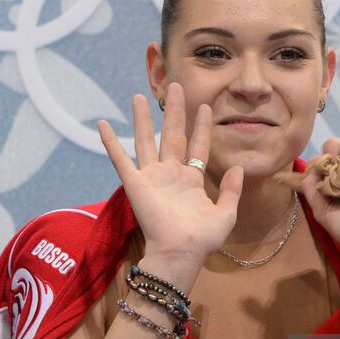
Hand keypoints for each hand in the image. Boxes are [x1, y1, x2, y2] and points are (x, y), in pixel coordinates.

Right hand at [98, 83, 242, 270]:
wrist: (181, 251)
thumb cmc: (203, 238)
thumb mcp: (225, 214)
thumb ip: (231, 191)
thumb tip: (238, 168)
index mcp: (191, 180)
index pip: (197, 146)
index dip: (201, 127)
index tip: (205, 106)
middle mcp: (170, 174)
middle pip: (172, 135)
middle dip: (174, 111)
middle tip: (175, 87)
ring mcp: (151, 177)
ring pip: (146, 140)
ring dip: (143, 119)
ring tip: (139, 97)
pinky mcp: (135, 183)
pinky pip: (120, 159)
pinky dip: (110, 142)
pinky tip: (102, 124)